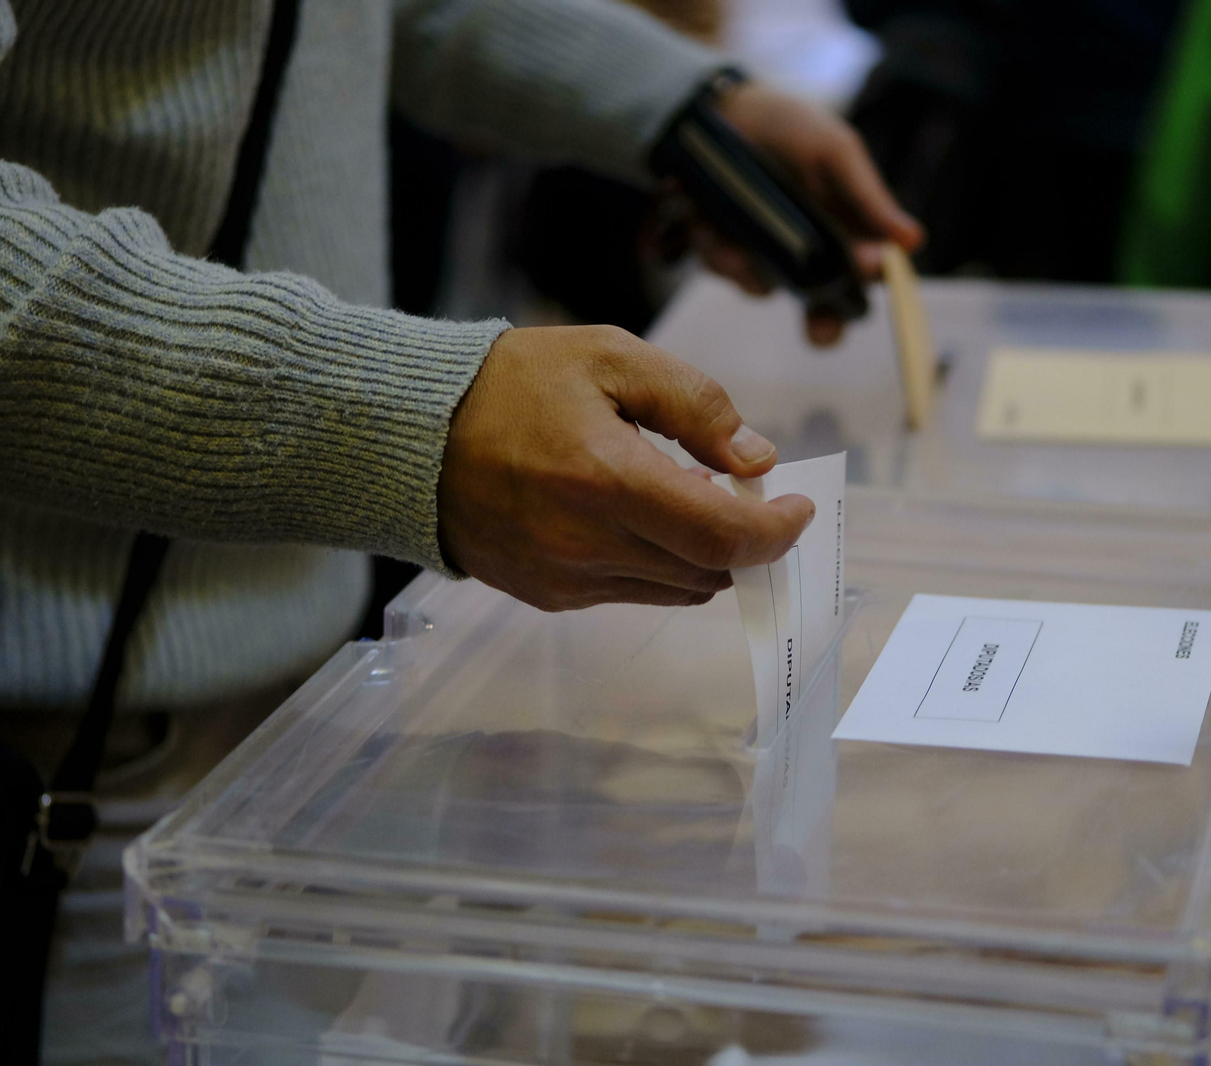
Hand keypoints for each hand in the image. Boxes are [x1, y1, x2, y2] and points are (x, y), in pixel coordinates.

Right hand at [438, 325, 814, 610]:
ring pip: (676, 589)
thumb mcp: (610, 356)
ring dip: (702, 554)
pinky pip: (631, 593)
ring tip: (687, 498)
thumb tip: (757, 460)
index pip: (723, 537)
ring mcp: (565, 579)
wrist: (411, 434)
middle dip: (745, 538)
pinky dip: (656, 563)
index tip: (798, 509)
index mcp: (607, 481)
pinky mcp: (548, 596)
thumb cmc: (513, 383)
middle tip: (743, 492)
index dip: (777, 532)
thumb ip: (694, 404)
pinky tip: (637, 518)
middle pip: (708, 570)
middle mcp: (587, 545)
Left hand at [700, 81, 924, 345]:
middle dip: (823, 327)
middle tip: (820, 330)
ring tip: (728, 237)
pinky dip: (713, 246)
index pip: (865, 283)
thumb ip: (868, 198)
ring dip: (748, 267)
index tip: (865, 288)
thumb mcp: (835, 152)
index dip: (867, 297)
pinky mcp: (722, 249)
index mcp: (846, 236)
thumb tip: (914, 242)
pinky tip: (702, 219)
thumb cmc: (792, 128)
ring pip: (763, 288)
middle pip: (823, 313)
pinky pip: (721, 266)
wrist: (725, 108)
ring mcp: (764, 256)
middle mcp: (808, 257)